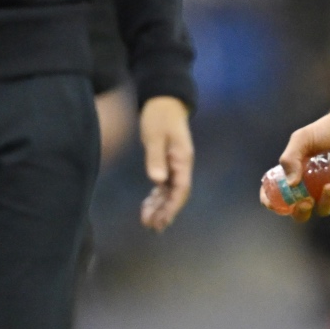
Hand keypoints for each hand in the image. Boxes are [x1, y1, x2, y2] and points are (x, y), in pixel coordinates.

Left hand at [137, 96, 192, 231]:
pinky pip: (164, 185)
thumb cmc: (159, 116)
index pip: (181, 188)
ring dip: (160, 207)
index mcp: (182, 159)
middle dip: (165, 211)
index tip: (162, 220)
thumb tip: (157, 180)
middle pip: (176, 194)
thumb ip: (156, 157)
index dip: (172, 206)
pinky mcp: (167, 162)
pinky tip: (147, 206)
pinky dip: (156, 197)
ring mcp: (175, 165)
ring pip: (170, 192)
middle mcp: (181, 165)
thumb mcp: (155, 135)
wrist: (163, 101)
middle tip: (151, 226)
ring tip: (147, 221)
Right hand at [275, 109, 329, 221]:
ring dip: (326, 200)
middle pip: (302, 210)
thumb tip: (291, 184)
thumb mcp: (301, 139)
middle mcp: (312, 185)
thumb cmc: (326, 129)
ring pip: (325, 207)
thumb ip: (290, 158)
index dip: (273, 203)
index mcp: (297, 174)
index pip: (280, 195)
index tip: (271, 204)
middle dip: (301, 212)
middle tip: (305, 203)